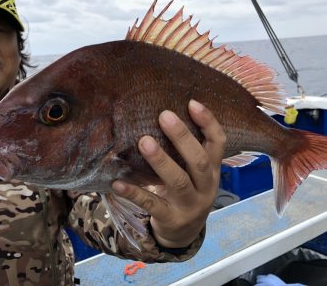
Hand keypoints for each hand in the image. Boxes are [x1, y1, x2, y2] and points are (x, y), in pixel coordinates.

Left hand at [112, 99, 225, 247]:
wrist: (184, 233)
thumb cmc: (186, 191)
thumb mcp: (194, 173)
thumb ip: (186, 151)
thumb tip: (162, 114)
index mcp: (213, 171)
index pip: (218, 144)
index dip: (209, 123)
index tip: (191, 102)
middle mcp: (206, 188)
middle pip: (199, 161)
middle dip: (183, 138)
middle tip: (164, 116)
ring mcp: (189, 205)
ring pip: (178, 181)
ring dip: (161, 161)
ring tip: (144, 141)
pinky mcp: (170, 219)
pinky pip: (151, 204)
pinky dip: (134, 193)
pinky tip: (117, 183)